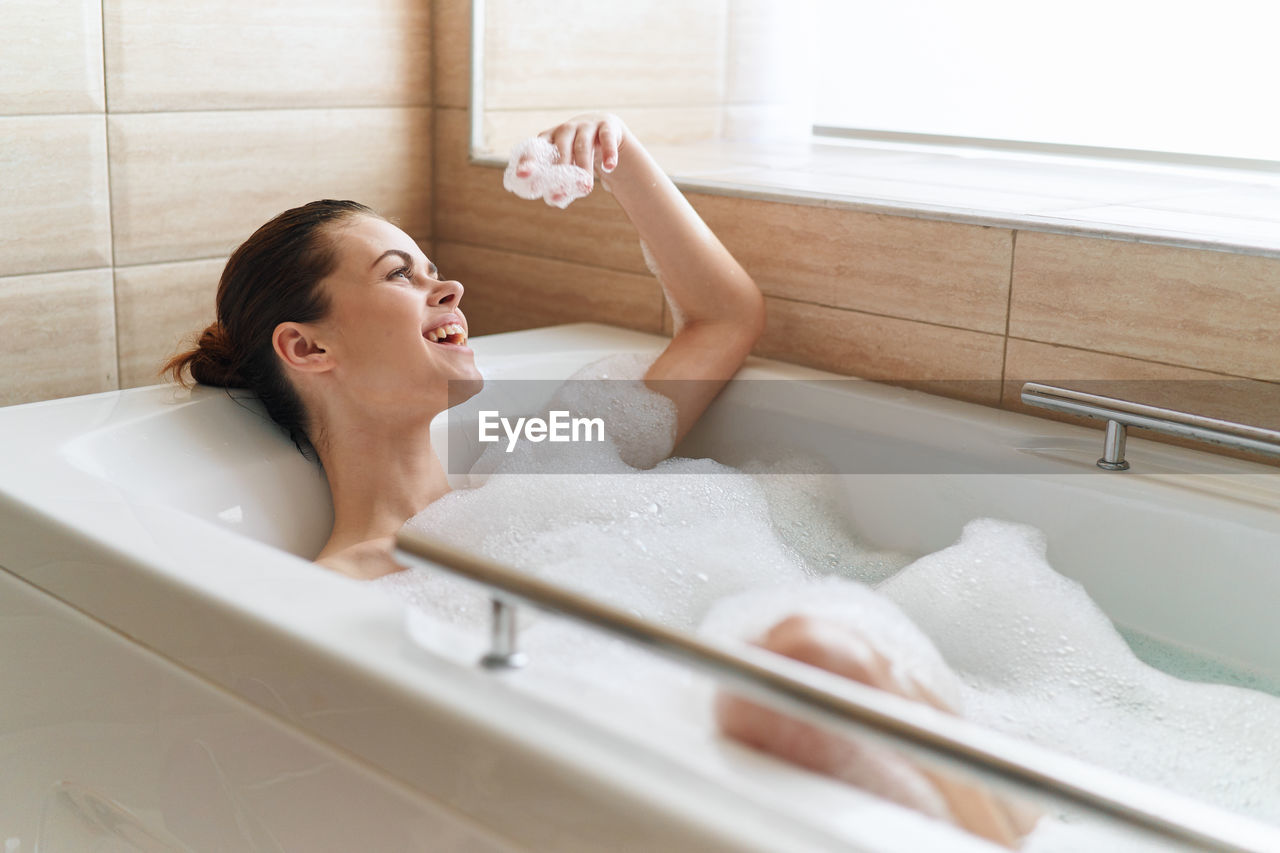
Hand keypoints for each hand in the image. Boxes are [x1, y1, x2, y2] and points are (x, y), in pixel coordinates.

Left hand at [514, 114, 630, 189]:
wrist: (604, 130)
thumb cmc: (577, 151)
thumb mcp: (565, 159)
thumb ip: (558, 176)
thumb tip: (553, 200)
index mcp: (550, 137)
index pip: (536, 147)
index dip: (529, 160)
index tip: (522, 175)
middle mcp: (566, 129)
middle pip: (561, 149)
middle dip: (561, 172)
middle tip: (559, 194)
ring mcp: (586, 126)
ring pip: (583, 147)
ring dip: (583, 167)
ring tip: (585, 189)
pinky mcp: (607, 127)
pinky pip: (607, 140)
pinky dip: (609, 153)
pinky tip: (609, 167)